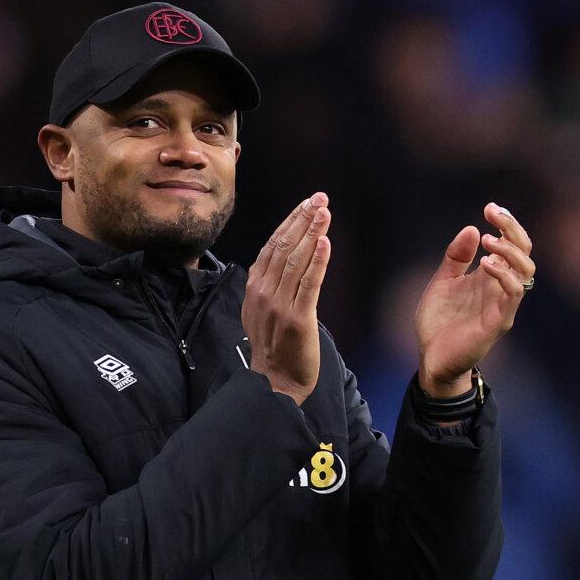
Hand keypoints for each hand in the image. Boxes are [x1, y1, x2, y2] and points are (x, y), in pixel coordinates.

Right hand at [243, 192, 332, 405]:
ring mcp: (279, 305)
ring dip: (312, 232)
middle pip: (284, 247)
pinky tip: (325, 242)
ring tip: (325, 211)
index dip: (290, 221)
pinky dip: (317, 261)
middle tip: (320, 198)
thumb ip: (269, 284)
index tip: (307, 203)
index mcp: (255, 287)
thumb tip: (282, 259)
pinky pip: (308, 284)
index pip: (273, 245)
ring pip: (296, 260)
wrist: (275, 382)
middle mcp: (264, 292)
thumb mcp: (262, 309)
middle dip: (303, 219)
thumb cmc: (274, 346)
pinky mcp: (297, 319)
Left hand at [415, 203, 535, 396]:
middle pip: (524, 252)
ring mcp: (502, 305)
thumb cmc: (439, 323)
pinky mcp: (498, 322)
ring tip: (489, 240)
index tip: (490, 208)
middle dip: (513, 229)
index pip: (512, 245)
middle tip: (493, 212)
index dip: (507, 224)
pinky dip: (503, 275)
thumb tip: (472, 228)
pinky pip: (513, 295)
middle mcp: (500, 288)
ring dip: (510, 251)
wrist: (431, 359)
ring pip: (525, 271)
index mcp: (489, 277)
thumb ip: (455, 258)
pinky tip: (485, 264)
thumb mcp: (442, 283)